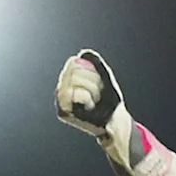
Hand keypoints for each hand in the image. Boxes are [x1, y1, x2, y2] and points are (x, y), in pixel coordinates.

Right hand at [55, 49, 151, 175]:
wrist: (115, 122)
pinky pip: (74, 93)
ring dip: (92, 90)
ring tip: (94, 101)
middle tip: (98, 95)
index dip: (91, 71)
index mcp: (70, 79)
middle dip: (93, 81)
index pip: (73, 62)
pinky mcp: (62, 110)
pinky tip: (89, 107)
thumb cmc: (110, 102)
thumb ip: (96, 64)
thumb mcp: (106, 78)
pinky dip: (87, 98)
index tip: (99, 84)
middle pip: (73, 69)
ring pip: (74, 79)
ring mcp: (61, 99)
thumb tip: (83, 53)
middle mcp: (62, 88)